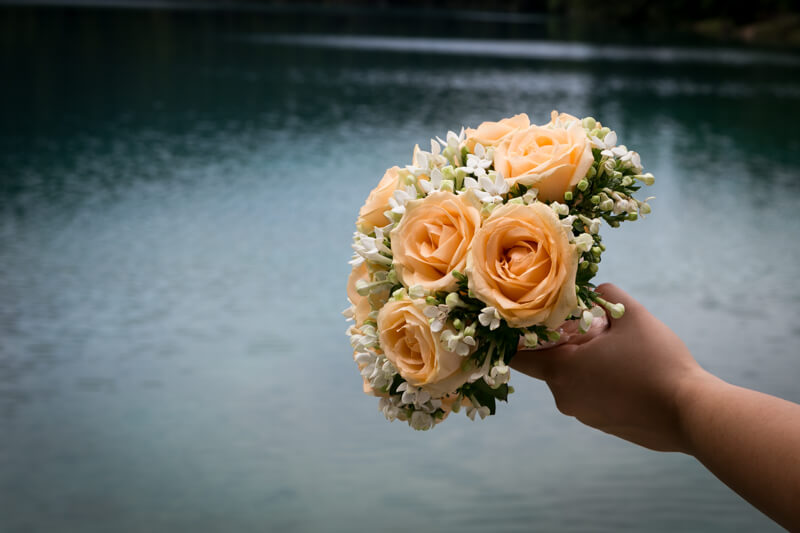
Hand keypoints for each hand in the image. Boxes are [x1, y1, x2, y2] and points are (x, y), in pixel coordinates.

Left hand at [511, 283, 707, 451]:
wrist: (691, 414)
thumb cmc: (658, 362)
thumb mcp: (632, 315)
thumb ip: (606, 294)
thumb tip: (594, 291)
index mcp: (561, 370)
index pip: (518, 356)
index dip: (519, 337)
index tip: (533, 321)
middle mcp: (564, 397)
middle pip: (548, 365)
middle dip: (562, 345)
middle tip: (591, 327)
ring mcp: (583, 415)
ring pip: (571, 381)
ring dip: (583, 363)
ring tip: (615, 348)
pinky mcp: (602, 425)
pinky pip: (589, 397)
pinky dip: (598, 381)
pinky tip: (626, 371)